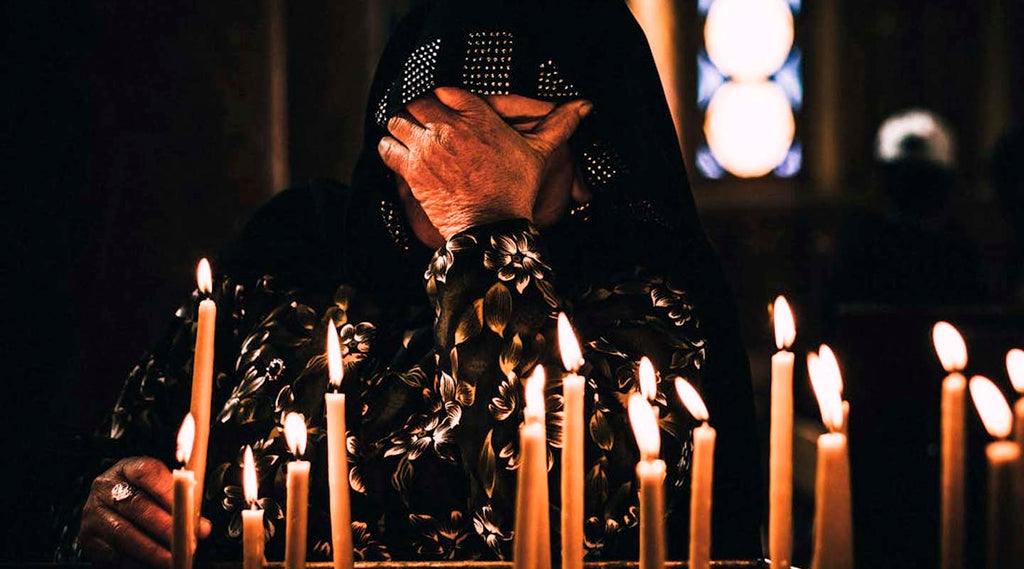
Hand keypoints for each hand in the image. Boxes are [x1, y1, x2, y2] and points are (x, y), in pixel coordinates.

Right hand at [80, 457, 210, 567]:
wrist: (109, 509)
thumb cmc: (143, 497)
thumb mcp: (160, 492)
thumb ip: (182, 505)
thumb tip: (201, 528)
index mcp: (127, 469)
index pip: (147, 472)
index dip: (168, 490)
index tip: (187, 509)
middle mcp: (106, 487)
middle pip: (137, 505)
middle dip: (165, 526)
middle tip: (186, 541)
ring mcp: (94, 513)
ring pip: (124, 533)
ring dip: (152, 550)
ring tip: (172, 559)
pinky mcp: (88, 538)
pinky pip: (113, 554)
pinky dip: (135, 562)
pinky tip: (152, 565)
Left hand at [378, 87, 590, 238]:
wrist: (494, 227)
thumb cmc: (517, 189)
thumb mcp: (539, 153)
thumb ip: (558, 125)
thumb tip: (586, 106)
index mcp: (477, 114)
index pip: (444, 90)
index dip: (441, 100)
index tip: (444, 113)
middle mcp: (449, 126)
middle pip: (418, 103)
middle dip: (419, 114)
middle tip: (424, 128)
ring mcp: (428, 147)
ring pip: (398, 121)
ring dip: (400, 129)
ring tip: (409, 141)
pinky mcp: (412, 170)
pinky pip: (387, 147)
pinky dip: (389, 150)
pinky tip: (399, 158)